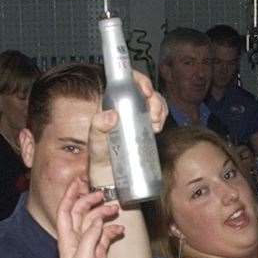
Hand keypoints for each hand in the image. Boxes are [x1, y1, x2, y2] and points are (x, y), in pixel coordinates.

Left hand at [53, 177, 123, 257]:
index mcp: (67, 240)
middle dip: (90, 200)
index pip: (66, 211)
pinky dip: (113, 230)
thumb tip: (98, 219)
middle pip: (80, 213)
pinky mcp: (98, 254)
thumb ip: (90, 236)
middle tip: (103, 194)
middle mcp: (76, 240)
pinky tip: (122, 230)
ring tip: (116, 209)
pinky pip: (105, 236)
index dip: (70, 195)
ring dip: (104, 214)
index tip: (80, 182)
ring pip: (94, 223)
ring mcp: (88, 247)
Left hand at [85, 70, 168, 196]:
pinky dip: (162, 117)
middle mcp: (125, 107)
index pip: (126, 81)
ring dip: (160, 108)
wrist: (111, 178)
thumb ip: (98, 127)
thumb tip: (112, 114)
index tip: (146, 91)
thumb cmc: (99, 159)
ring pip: (154, 101)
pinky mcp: (145, 127)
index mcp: (111, 103)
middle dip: (154, 98)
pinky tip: (157, 127)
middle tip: (153, 115)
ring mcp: (136, 117)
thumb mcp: (95, 142)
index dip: (138, 80)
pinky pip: (158, 115)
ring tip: (155, 124)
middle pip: (144, 91)